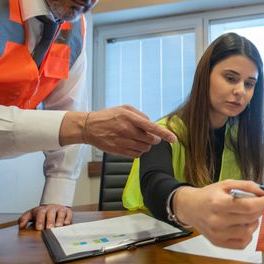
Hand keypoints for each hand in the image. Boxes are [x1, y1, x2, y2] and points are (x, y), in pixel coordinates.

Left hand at [17, 204, 72, 230]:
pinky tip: (66, 224)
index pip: (40, 213)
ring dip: (59, 220)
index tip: (39, 228)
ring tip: (58, 226)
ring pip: (60, 213)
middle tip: (49, 228)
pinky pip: (69, 214)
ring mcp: (60, 209)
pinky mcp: (67, 212)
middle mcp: (51, 209)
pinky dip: (68, 219)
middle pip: (51, 213)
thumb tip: (20, 226)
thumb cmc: (41, 214)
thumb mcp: (31, 214)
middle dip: (50, 220)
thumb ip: (24, 219)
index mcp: (41, 210)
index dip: (39, 220)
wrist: (53, 205)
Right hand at [60, 105, 176, 156]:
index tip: (174, 139)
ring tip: (138, 139)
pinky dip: (139, 151)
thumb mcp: (124, 109)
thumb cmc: (108, 116)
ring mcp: (122, 142)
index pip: (152, 127)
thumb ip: (140, 115)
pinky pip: (136, 155)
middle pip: (151, 140)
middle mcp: (127, 130)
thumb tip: (152, 124)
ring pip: (145, 148)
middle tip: (151, 136)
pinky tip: (133, 145)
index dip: (165, 134)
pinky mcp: (119, 151)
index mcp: (130, 118)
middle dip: (154, 139)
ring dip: (146, 145)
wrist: (89, 127)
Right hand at [171, 180, 263, 248]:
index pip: (248, 206)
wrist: (190, 208)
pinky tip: (243, 226)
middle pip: (250, 218)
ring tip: (247, 216)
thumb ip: (246, 186)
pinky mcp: (218, 242)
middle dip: (258, 210)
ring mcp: (218, 234)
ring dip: (253, 223)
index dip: (261, 203)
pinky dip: (247, 235)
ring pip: (248, 232)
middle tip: (256, 205)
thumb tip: (263, 192)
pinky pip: (241, 244)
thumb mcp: (226, 184)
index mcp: (219, 203)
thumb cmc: (209, 195)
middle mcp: (217, 220)